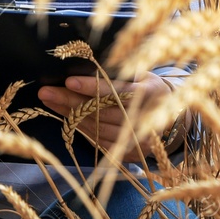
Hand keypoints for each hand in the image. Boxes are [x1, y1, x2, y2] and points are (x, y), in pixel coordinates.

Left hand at [37, 72, 177, 163]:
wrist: (173, 119)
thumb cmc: (151, 89)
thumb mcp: (144, 75)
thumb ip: (122, 74)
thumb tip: (86, 65)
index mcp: (150, 94)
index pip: (116, 92)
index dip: (92, 87)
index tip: (69, 81)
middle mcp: (144, 120)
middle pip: (101, 112)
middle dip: (70, 101)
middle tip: (46, 92)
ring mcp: (136, 140)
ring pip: (96, 128)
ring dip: (69, 115)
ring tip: (49, 101)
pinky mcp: (128, 153)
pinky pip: (98, 141)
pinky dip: (79, 128)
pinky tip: (64, 117)